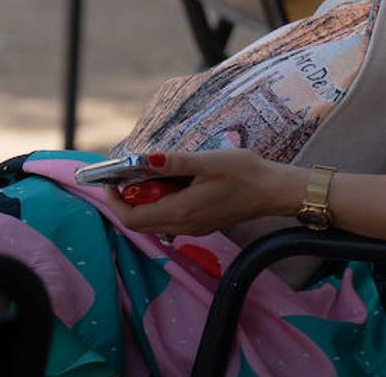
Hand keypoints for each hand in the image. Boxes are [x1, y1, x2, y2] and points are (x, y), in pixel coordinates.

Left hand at [102, 149, 288, 238]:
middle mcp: (183, 225)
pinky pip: (170, 220)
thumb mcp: (207, 162)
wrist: (273, 191)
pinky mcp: (202, 224)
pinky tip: (173, 185)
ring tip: (151, 177)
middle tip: (130, 176)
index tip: (112, 182)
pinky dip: (160, 205)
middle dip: (128, 201)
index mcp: (180, 211)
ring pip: (154, 223)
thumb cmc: (244, 173)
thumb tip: (145, 158)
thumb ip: (174, 162)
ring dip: (145, 203)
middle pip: (139, 223)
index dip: (115, 202)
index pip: (132, 218)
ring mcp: (193, 227)